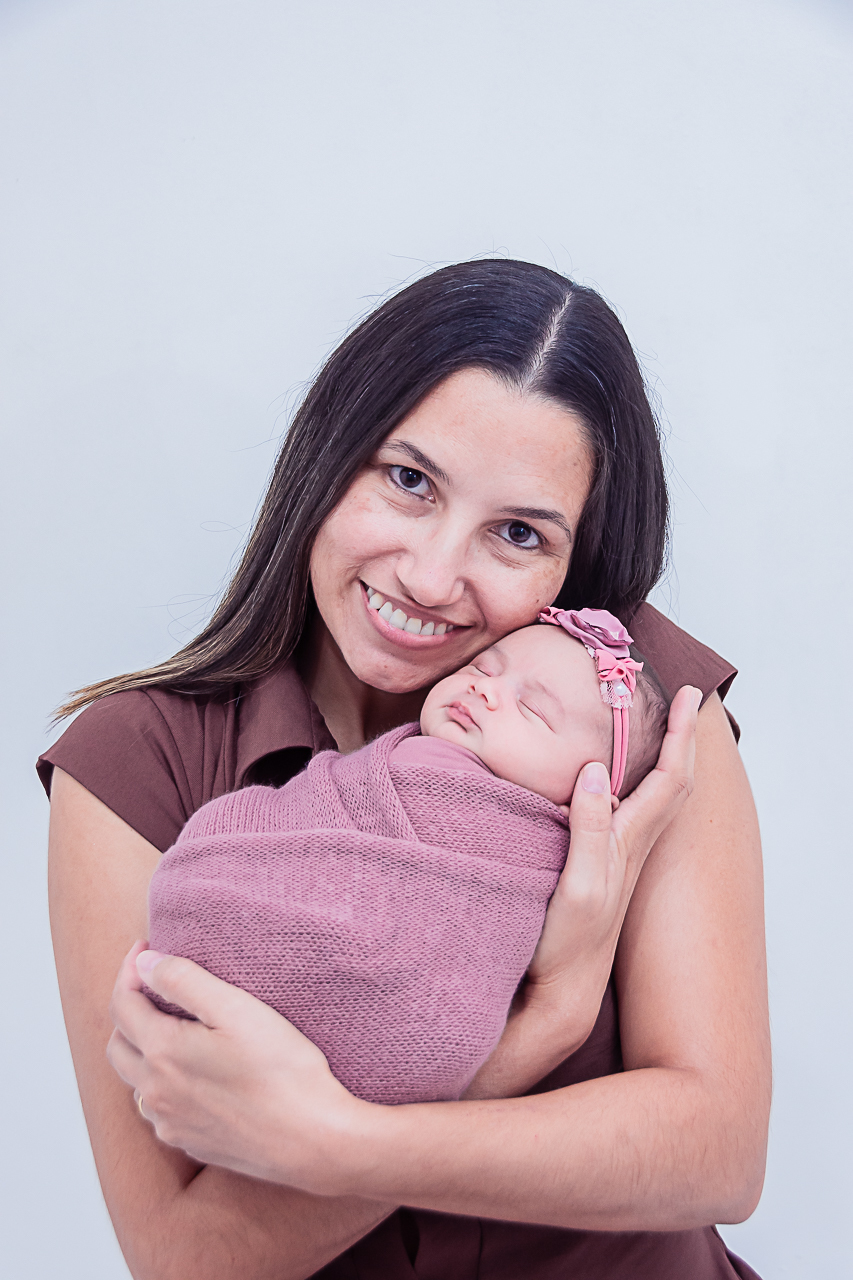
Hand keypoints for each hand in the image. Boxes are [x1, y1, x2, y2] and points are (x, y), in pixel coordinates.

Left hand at [107, 942, 372, 1193]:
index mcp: (162, 1054)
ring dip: (141, 1049)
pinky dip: (160, 1083)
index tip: (145, 947)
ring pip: (135, 1080)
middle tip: (153, 984)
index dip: (128, 970)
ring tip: (171, 1025)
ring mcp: (171, 1123)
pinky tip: (190, 1074)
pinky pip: (158, 1109)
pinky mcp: (191, 1144)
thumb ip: (184, 981)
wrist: (313, 1139)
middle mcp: (155, 1093)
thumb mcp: (237, 1009)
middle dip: (128, 1008)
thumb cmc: (282, 1070)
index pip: (121, 1005)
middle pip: (118, 1044)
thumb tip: (145, 963)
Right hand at [464, 684, 700, 1097]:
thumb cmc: (566, 946)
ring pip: (658, 798)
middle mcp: (633, 847)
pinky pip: (634, 813)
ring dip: (667, 758)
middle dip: (683, 738)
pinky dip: (639, 783)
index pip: (669, 778)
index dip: (681, 735)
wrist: (561, 994)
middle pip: (674, 783)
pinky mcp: (605, 869)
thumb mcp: (576, 886)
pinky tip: (617, 783)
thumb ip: (587, 828)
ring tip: (663, 728)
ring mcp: (621, 859)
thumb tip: (592, 770)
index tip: (689, 696)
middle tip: (685, 700)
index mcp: (630, 843)